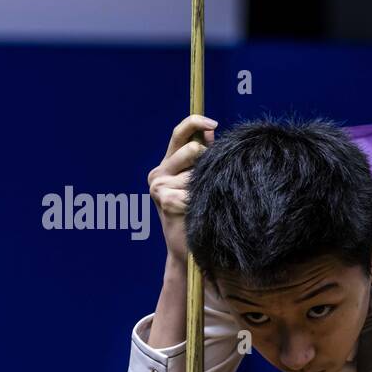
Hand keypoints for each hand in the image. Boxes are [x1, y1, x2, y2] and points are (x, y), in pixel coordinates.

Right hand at [147, 114, 216, 266]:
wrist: (186, 250)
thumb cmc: (197, 214)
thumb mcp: (198, 182)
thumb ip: (202, 156)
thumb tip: (210, 130)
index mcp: (167, 164)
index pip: (179, 133)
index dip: (196, 122)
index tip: (213, 124)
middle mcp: (158, 173)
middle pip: (192, 149)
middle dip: (207, 161)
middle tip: (210, 181)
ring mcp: (158, 186)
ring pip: (196, 171)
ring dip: (205, 186)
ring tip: (201, 203)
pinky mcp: (164, 199)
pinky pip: (193, 190)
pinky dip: (200, 200)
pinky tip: (196, 212)